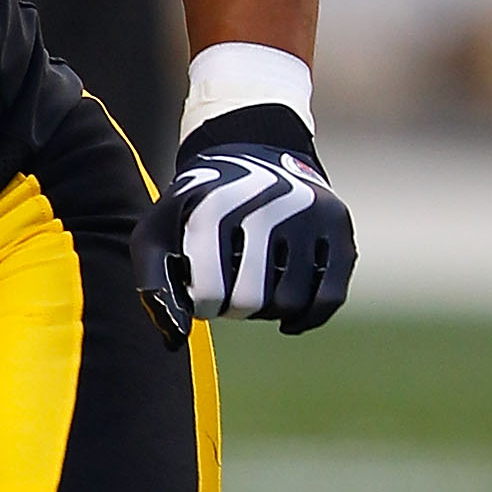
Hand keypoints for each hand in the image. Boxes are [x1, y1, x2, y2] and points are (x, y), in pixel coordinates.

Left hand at [133, 105, 355, 342]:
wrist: (251, 152)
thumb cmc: (197, 207)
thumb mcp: (159, 233)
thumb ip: (154, 284)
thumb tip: (175, 340)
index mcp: (216, 207)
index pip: (211, 293)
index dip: (203, 306)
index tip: (201, 293)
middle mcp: (267, 203)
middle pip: (252, 300)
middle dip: (235, 309)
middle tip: (229, 296)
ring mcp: (309, 212)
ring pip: (291, 301)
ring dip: (267, 311)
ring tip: (252, 293)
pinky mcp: (338, 225)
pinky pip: (329, 297)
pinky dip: (306, 318)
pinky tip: (286, 321)